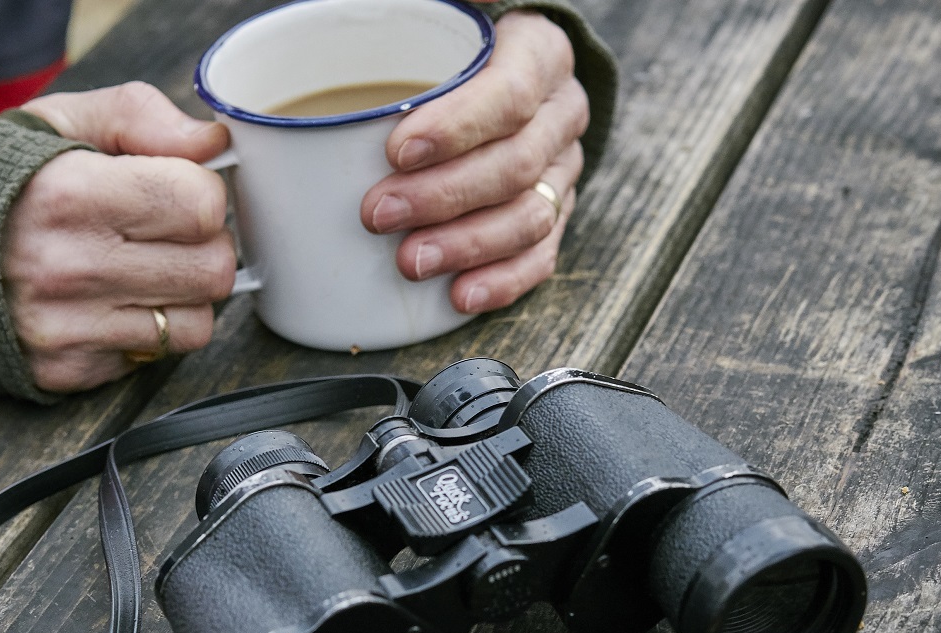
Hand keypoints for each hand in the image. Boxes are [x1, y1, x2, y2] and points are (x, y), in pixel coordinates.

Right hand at [8, 83, 235, 391]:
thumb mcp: (59, 121)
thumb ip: (140, 116)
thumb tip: (211, 142)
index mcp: (72, 194)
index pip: (200, 206)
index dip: (202, 194)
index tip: (177, 189)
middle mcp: (69, 267)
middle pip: (211, 270)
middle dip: (204, 247)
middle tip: (169, 234)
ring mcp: (67, 327)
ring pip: (195, 324)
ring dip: (183, 295)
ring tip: (144, 269)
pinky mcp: (66, 370)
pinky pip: (153, 357)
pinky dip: (148, 331)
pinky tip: (114, 302)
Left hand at [363, 9, 588, 312]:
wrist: (483, 69)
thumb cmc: (441, 40)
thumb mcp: (434, 7)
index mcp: (539, 52)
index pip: (510, 94)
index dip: (457, 127)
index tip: (396, 150)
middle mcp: (560, 112)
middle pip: (515, 164)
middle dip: (444, 196)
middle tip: (378, 213)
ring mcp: (561, 168)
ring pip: (529, 216)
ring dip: (467, 245)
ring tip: (410, 262)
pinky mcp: (552, 213)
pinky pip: (540, 256)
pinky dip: (501, 281)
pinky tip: (460, 296)